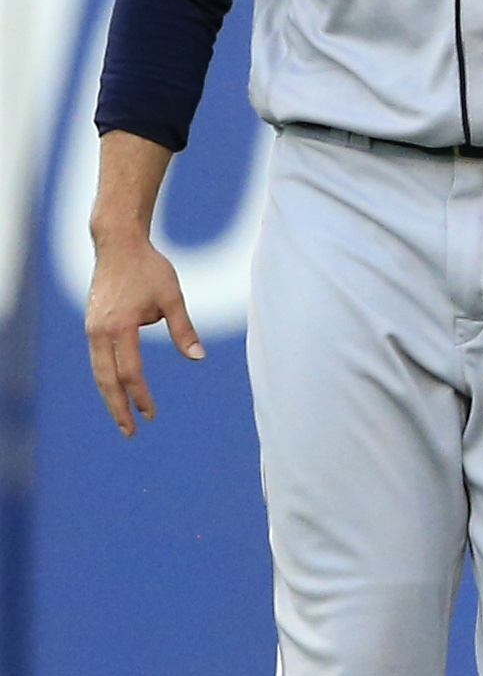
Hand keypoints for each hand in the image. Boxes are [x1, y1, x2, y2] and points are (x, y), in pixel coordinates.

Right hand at [85, 232, 203, 435]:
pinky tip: (116, 389)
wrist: (118, 244)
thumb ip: (183, 329)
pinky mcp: (91, 324)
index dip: (141, 395)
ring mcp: (92, 328)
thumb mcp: (172, 297)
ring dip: (110, 396)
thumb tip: (198, 357)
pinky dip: (106, 377)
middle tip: (129, 432)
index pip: (130, 372)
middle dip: (118, 407)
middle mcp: (99, 331)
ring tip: (122, 417)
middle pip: (106, 380)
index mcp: (120, 327)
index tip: (150, 413)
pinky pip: (97, 359)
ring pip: (98, 371)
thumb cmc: (149, 268)